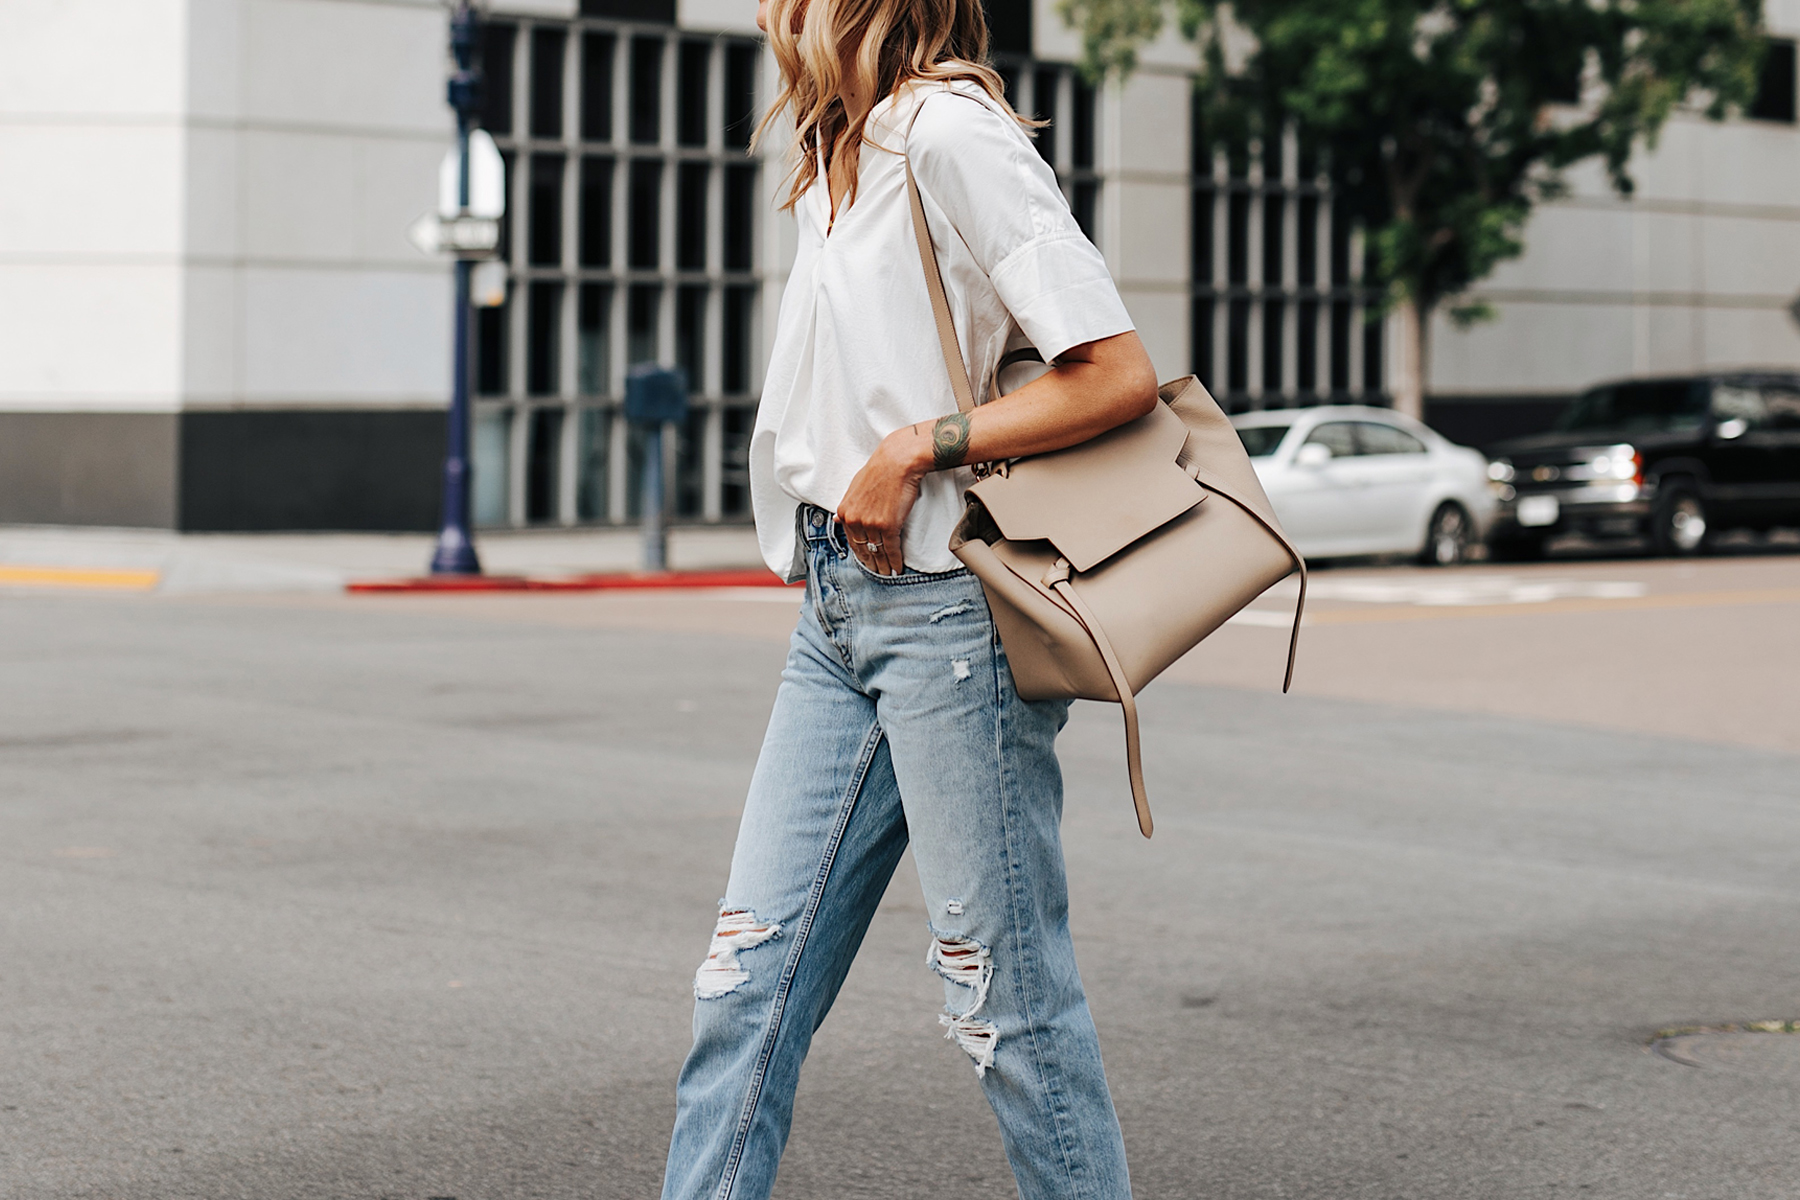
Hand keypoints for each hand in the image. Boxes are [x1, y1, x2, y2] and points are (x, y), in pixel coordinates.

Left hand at [837, 426, 932, 575]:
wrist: (896, 461)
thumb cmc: (879, 470)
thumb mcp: (854, 487)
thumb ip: (847, 507)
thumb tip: (837, 520)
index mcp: (844, 512)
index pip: (852, 541)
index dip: (861, 555)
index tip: (867, 562)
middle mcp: (855, 520)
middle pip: (864, 550)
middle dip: (871, 564)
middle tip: (877, 573)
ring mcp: (871, 524)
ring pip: (878, 552)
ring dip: (884, 566)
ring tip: (887, 574)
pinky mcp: (888, 526)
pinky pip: (891, 549)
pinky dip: (895, 561)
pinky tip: (898, 568)